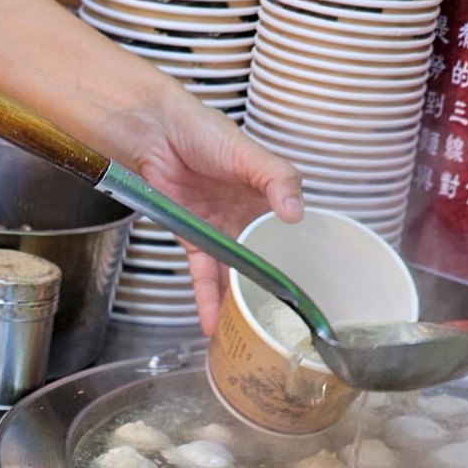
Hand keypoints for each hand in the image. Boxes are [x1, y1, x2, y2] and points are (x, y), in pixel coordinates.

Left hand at [116, 82, 302, 333]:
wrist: (154, 133)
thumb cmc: (203, 132)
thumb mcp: (248, 153)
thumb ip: (277, 178)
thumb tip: (295, 212)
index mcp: (267, 197)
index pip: (291, 233)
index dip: (300, 259)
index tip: (313, 289)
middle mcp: (246, 218)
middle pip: (262, 261)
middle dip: (270, 291)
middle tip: (282, 323)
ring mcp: (219, 231)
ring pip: (232, 274)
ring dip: (237, 303)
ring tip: (248, 335)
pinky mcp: (191, 240)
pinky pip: (202, 275)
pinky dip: (206, 299)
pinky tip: (212, 323)